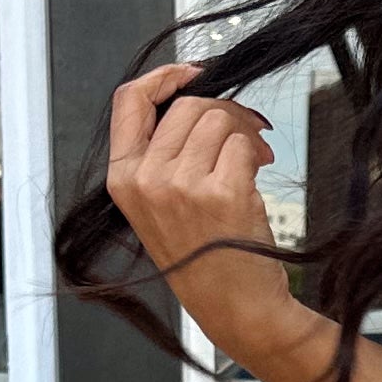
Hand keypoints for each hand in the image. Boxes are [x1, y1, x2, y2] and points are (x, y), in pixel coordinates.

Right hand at [104, 63, 307, 370]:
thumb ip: (161, 154)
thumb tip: (193, 99)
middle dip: (224, 110)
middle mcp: (145, 179)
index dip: (163, 77)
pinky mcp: (220, 191)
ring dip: (244, 130)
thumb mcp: (158, 206)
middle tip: (244, 134)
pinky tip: (258, 174)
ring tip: (253, 159)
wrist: (235, 307)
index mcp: (123, 179)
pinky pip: (242, 141)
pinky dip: (256, 152)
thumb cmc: (203, 259)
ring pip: (218, 117)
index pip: (128, 100)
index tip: (192, 73)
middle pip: (187, 105)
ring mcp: (181, 185)